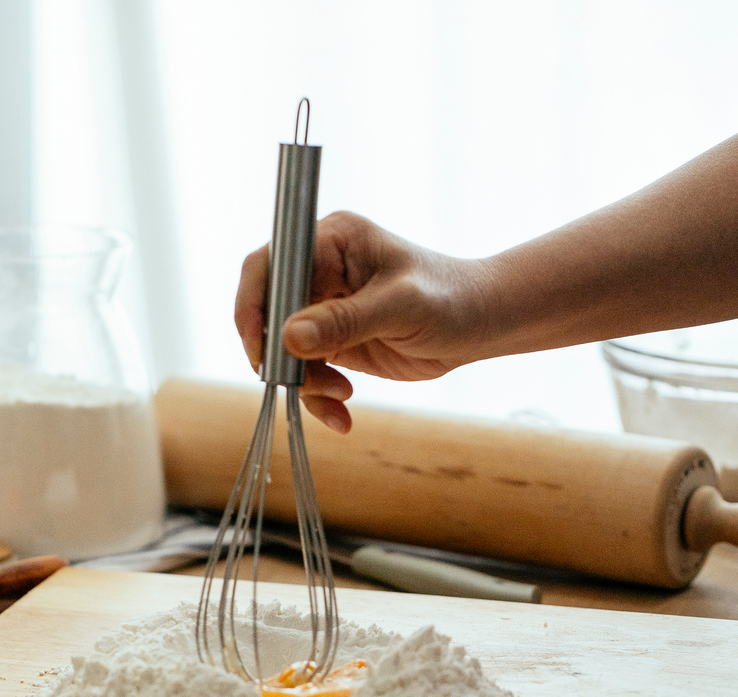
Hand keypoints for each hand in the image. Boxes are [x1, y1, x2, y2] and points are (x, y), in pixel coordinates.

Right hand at [233, 212, 492, 432]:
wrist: (483, 324)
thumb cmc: (453, 299)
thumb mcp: (401, 307)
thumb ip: (345, 320)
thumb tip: (289, 337)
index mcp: (332, 241)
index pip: (271, 265)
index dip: (254, 305)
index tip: (261, 347)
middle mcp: (320, 270)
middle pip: (268, 312)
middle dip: (278, 354)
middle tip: (297, 381)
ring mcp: (323, 308)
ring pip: (283, 349)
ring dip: (303, 382)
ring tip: (339, 397)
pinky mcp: (331, 340)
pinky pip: (306, 371)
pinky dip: (318, 396)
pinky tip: (342, 413)